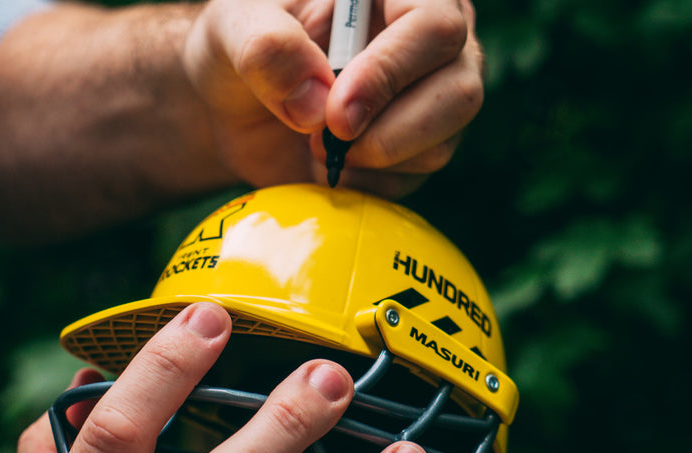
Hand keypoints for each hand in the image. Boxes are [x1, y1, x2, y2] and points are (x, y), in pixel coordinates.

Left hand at [184, 0, 483, 196]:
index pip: (433, 27)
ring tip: (316, 146)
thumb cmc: (242, 48)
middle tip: (322, 140)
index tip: (336, 116)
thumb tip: (316, 103)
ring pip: (441, 145)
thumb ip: (266, 48)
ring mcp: (432, 98)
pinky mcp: (418, 148)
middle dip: (388, 133)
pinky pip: (413, 181)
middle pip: (459, 93)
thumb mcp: (232, 30)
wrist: (236, 108)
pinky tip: (330, 166)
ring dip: (371, 161)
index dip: (389, 74)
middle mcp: (429, 42)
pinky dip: (364, 185)